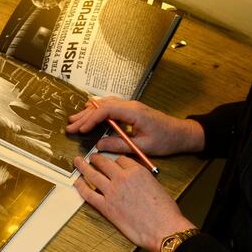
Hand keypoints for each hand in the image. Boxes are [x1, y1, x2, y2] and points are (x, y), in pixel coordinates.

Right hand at [66, 97, 204, 156]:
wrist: (181, 133)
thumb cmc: (166, 140)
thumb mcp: (143, 146)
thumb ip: (120, 145)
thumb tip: (99, 145)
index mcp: (134, 112)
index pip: (106, 110)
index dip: (91, 119)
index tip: (81, 130)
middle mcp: (131, 105)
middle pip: (102, 105)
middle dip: (85, 116)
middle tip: (70, 126)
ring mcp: (131, 106)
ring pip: (105, 104)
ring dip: (89, 113)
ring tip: (74, 121)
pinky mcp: (131, 110)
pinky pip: (110, 106)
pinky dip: (97, 111)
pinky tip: (90, 117)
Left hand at [74, 153, 195, 251]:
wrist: (163, 228)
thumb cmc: (165, 211)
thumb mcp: (155, 186)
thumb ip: (142, 180)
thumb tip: (134, 181)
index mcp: (137, 171)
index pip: (121, 160)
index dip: (115, 161)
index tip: (112, 162)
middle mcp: (122, 178)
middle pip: (104, 163)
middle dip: (97, 158)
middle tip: (92, 157)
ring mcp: (112, 192)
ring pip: (93, 174)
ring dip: (84, 166)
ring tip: (78, 162)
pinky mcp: (106, 207)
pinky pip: (89, 194)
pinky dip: (81, 187)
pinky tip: (77, 182)